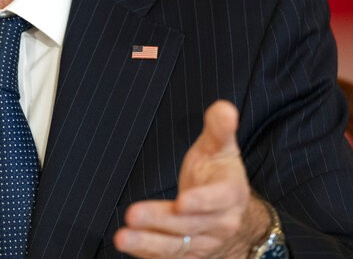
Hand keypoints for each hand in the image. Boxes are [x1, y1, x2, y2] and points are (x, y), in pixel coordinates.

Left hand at [113, 100, 268, 257]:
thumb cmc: (219, 172)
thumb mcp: (221, 147)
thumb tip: (225, 108)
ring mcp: (204, 243)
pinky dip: (147, 254)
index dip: (200, 202)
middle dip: (160, 220)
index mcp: (230, 194)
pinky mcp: (188, 255)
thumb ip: (220, 128)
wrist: (229, 212)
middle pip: (188, 224)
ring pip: (175, 245)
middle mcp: (220, 224)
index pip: (217, 199)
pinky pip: (167, 257)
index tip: (181, 201)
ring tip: (122, 237)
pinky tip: (128, 245)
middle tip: (132, 214)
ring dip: (147, 243)